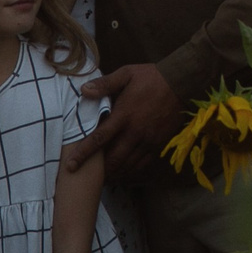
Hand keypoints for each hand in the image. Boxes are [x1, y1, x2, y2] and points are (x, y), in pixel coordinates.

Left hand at [64, 62, 181, 175]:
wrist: (180, 83)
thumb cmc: (150, 77)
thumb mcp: (126, 74)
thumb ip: (104, 84)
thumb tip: (83, 90)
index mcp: (123, 115)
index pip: (99, 138)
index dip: (84, 153)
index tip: (71, 165)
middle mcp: (135, 131)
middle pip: (114, 158)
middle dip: (100, 170)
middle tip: (89, 176)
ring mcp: (148, 139)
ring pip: (128, 164)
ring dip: (115, 173)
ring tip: (105, 178)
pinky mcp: (159, 143)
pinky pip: (143, 163)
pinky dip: (132, 171)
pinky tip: (124, 172)